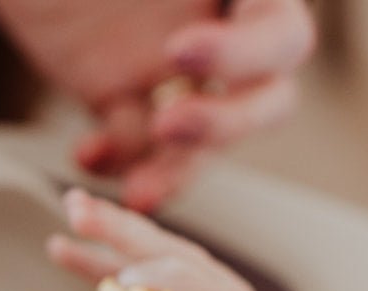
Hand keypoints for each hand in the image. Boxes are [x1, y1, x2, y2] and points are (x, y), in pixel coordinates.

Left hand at [0, 0, 314, 209]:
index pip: (281, 34)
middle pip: (262, 104)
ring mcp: (170, 75)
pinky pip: (134, 151)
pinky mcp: (119, 100)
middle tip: (166, 125)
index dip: (243, 52)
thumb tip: (204, 4)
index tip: (177, 50)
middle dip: (221, 125)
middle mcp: (219, 33)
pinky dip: (116, 162)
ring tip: (135, 193)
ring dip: (170, 172)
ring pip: (196, 146)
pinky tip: (86, 154)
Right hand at [48, 189, 345, 290]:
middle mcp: (217, 284)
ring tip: (70, 209)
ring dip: (109, 228)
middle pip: (161, 246)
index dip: (136, 283)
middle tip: (75, 209)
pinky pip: (144, 265)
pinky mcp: (184, 287)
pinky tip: (72, 246)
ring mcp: (203, 281)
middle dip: (116, 227)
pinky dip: (109, 256)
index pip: (175, 278)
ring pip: (150, 247)